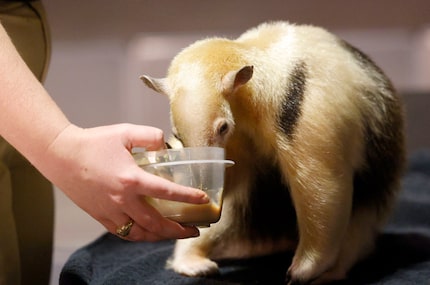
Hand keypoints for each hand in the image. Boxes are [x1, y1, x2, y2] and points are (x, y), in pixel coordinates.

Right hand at [41, 123, 208, 240]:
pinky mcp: (100, 216)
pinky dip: (139, 236)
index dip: (188, 198)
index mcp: (131, 179)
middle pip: (156, 223)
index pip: (167, 193)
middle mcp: (122, 200)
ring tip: (174, 235)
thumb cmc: (93, 142)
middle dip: (178, 230)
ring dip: (160, 237)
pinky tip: (148, 233)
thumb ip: (150, 136)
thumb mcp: (125, 132)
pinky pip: (123, 233)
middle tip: (194, 230)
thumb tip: (165, 147)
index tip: (203, 200)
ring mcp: (110, 211)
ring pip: (140, 233)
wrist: (60, 155)